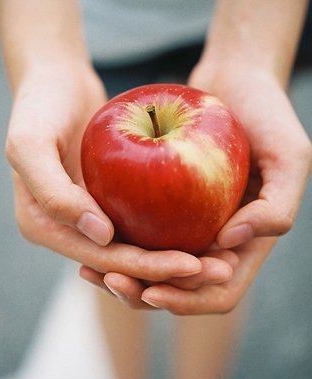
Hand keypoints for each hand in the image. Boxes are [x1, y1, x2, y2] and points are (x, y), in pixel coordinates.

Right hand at [7, 59, 216, 285]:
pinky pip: (143, 220)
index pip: (101, 259)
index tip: (190, 264)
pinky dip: (173, 229)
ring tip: (222, 261)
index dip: (146, 267)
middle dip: (171, 271)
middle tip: (219, 270)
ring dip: (178, 257)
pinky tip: (209, 229)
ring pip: (138, 247)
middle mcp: (68, 229)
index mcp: (44, 227)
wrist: (55, 79)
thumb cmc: (38, 107)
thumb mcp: (30, 144)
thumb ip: (54, 193)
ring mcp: (90, 215)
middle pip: (125, 262)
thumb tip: (100, 236)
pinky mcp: (109, 199)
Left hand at [80, 62, 310, 314]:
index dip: (187, 300)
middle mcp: (215, 241)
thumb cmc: (268, 114)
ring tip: (90, 270)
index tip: (151, 291)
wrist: (235, 78)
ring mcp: (190, 223)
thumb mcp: (290, 156)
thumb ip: (277, 206)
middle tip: (110, 280)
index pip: (217, 291)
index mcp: (245, 243)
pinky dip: (117, 242)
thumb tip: (231, 243)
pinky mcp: (166, 203)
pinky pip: (139, 232)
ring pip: (153, 267)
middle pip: (179, 288)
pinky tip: (90, 238)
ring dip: (125, 276)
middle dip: (146, 293)